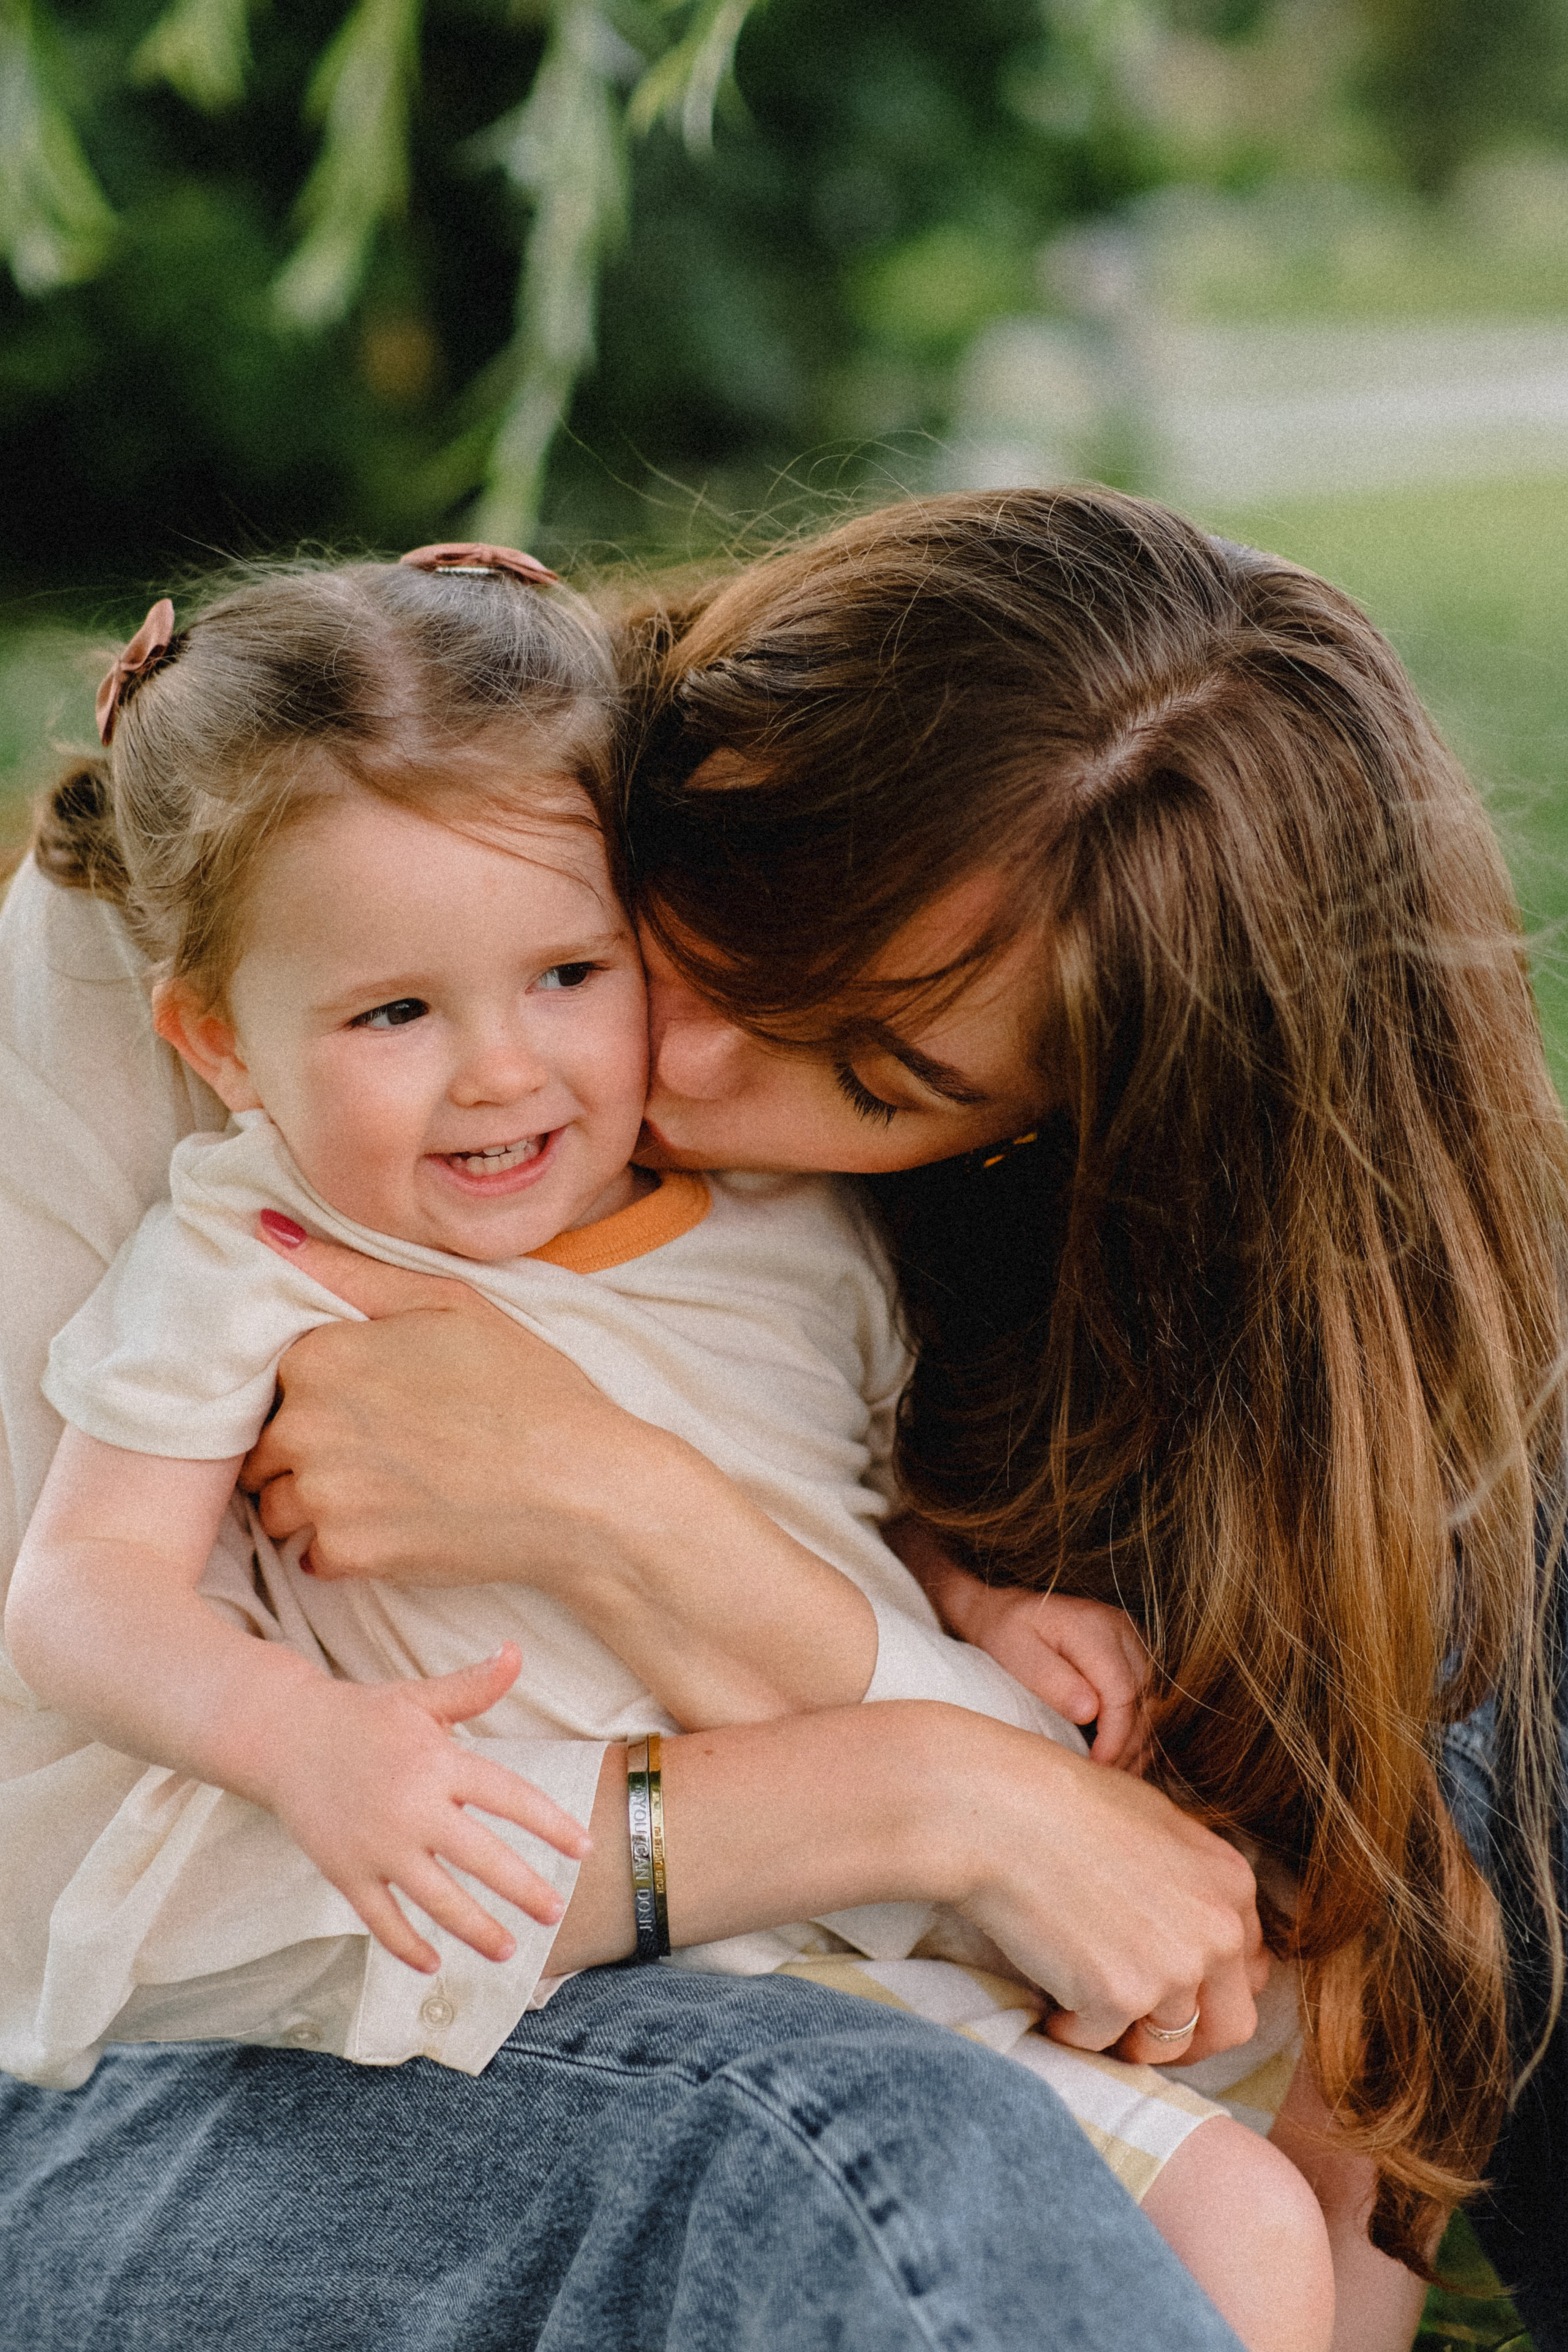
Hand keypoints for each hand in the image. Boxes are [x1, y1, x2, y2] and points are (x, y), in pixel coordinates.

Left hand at [241, 1227, 664, 1587]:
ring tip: (391, 1490)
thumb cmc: (525, 1385)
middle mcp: (304, 1425)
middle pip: (269, 1446)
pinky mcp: (347, 1554)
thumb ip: (348, 1270)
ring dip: (320, 1502)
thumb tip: (265, 1231)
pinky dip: (347, 1548)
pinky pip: (312, 1556)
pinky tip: (401, 1526)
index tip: (374, 1401)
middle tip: (388, 1448)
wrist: (580, 1486)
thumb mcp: (448, 1302)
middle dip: (311, 1450)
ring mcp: (322, 1494)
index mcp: (320, 1356)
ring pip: (281, 1505)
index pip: (277, 1381)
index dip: (323, 1392)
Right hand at [252, 1643, 592, 1971]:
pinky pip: (382, 1920)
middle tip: (556, 1912)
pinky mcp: (344, 1872)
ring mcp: (377, 1846)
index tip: (585, 1847)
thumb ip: (473, 1687)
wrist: (285, 1736)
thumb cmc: (364, 1717)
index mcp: (439, 1763)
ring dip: (476, 1930)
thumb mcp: (420, 1698)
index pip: (511, 1797)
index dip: (552, 1824)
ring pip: (437, 1900)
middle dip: (525, 1890)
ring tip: (509, 1950)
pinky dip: (406, 1946)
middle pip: (482, 1859)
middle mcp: (412, 1808)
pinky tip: (433, 1965)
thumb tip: (516, 1651)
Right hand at [930, 1714, 1268, 2065]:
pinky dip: (1072, 2031)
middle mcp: (1217, 1930)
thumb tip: (1197, 1935)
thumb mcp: (1156, 1825)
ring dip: (1126, 2037)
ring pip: (1166, 2045)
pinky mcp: (1119, 1996)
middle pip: (1231, 2027)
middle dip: (1187, 2039)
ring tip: (1084, 2008)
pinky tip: (1049, 2001)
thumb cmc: (1064, 1803)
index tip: (1170, 1991)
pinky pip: (1100, 2042)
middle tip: (1137, 2029)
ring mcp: (1173, 1968)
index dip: (1209, 1989)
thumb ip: (1193, 1883)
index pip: (1250, 1969)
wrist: (1001, 1808)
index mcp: (1232, 1882)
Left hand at [951, 1587, 1149, 1767]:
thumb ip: (1051, 1680)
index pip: (1122, 1691)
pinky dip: (1134, 1728)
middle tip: (1100, 1778)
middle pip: (1143, 1699)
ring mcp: (1132, 1641)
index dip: (1115, 1736)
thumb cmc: (1006, 1634)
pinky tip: (1117, 1753)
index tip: (1095, 1767)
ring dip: (1135, 1741)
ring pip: (1151, 1702)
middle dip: (1127, 1745)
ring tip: (1109, 1772)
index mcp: (1093, 1627)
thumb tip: (1089, 1711)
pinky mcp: (1133, 1654)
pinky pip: (1146, 1698)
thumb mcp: (1015, 1653)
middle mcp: (1122, 1630)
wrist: (1006, 1611)